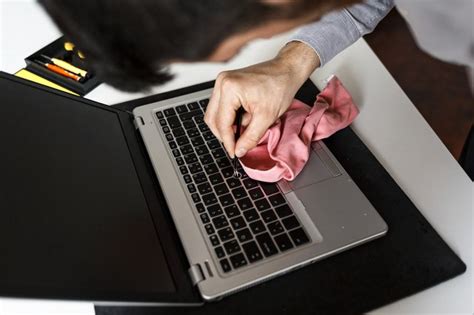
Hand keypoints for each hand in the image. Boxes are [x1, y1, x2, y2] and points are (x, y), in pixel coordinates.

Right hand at [204, 41, 319, 157]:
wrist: (287, 70)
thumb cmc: (280, 86)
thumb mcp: (266, 117)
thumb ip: (250, 137)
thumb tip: (239, 150)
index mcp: (229, 88)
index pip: (222, 123)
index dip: (228, 141)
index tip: (234, 153)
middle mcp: (222, 82)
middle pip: (212, 118)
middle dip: (224, 135)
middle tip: (236, 146)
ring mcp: (222, 82)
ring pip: (214, 113)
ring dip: (225, 127)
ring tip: (240, 134)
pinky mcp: (226, 83)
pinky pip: (220, 106)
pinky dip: (228, 118)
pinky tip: (240, 123)